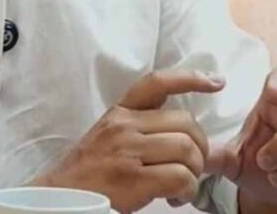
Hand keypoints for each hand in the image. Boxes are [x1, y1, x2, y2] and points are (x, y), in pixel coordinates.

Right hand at [32, 70, 225, 213]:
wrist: (60, 198)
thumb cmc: (88, 172)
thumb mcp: (107, 135)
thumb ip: (138, 125)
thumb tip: (182, 130)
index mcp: (119, 112)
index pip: (157, 82)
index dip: (190, 78)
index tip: (216, 81)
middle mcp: (124, 126)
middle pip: (185, 122)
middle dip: (200, 146)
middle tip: (194, 165)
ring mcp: (128, 152)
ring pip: (187, 149)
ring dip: (195, 171)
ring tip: (183, 184)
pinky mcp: (133, 179)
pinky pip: (180, 178)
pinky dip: (187, 190)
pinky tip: (176, 198)